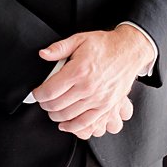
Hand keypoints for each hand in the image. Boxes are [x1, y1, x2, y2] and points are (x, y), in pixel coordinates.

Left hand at [33, 27, 154, 134]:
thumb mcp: (80, 39)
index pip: (50, 90)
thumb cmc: (105, 45)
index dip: (38, 95)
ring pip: (68, 116)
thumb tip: (43, 54)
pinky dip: (72, 127)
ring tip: (52, 110)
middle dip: (45, 105)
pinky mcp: (106, 107)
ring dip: (55, 116)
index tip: (36, 93)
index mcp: (78, 70)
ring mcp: (98, 99)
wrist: (129, 51)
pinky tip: (65, 124)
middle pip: (56, 105)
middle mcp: (87, 87)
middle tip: (43, 101)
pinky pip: (86, 123)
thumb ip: (59, 48)